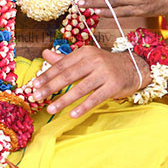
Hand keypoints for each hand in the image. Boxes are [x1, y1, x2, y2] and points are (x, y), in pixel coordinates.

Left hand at [29, 45, 146, 118]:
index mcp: (85, 52)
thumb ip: (65, 59)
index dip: (47, 75)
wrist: (134, 67)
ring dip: (64, 100)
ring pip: (80, 88)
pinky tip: (72, 114)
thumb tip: (44, 53)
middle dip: (50, 87)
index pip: (62, 65)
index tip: (34, 85)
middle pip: (68, 75)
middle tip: (36, 97)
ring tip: (50, 109)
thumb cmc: (105, 64)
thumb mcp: (86, 58)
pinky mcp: (113, 86)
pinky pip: (95, 98)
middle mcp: (94, 60)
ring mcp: (105, 73)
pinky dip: (83, 107)